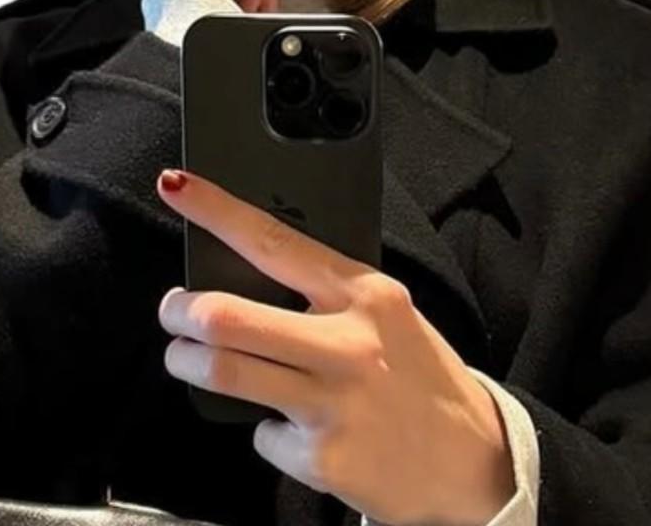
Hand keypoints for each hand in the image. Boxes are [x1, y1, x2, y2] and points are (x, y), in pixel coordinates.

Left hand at [153, 168, 515, 525]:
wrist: (476, 463)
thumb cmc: (422, 382)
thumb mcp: (389, 316)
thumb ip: (328, 294)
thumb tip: (247, 273)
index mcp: (366, 294)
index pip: (275, 241)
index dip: (216, 211)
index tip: (177, 186)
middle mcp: (349, 345)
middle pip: (227, 316)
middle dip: (180, 311)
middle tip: (174, 311)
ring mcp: (333, 403)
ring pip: (222, 372)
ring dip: (186, 362)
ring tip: (187, 358)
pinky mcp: (321, 458)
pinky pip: (259, 434)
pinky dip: (262, 430)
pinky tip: (289, 428)